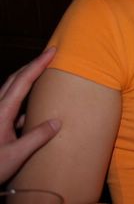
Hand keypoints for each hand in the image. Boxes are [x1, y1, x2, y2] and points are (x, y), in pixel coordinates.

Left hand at [0, 47, 60, 182]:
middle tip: (48, 56)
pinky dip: (21, 100)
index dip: (38, 64)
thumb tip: (56, 122)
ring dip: (25, 80)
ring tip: (41, 76)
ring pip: (9, 90)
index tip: (51, 51)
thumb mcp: (16, 155)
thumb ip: (37, 137)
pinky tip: (29, 113)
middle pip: (14, 79)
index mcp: (2, 111)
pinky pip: (8, 105)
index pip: (23, 81)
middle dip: (31, 65)